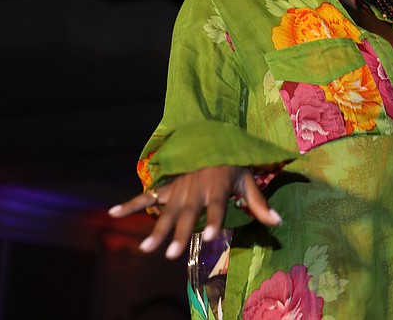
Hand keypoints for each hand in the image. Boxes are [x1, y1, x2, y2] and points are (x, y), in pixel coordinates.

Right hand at [107, 165, 281, 259]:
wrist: (212, 137)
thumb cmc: (233, 164)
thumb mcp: (247, 179)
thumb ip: (259, 203)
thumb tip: (279, 222)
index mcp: (217, 186)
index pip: (217, 207)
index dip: (214, 222)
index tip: (209, 238)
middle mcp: (196, 188)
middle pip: (186, 214)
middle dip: (178, 234)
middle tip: (170, 255)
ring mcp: (179, 187)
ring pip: (165, 211)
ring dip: (155, 229)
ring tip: (145, 248)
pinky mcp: (168, 186)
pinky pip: (147, 195)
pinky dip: (130, 204)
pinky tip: (113, 213)